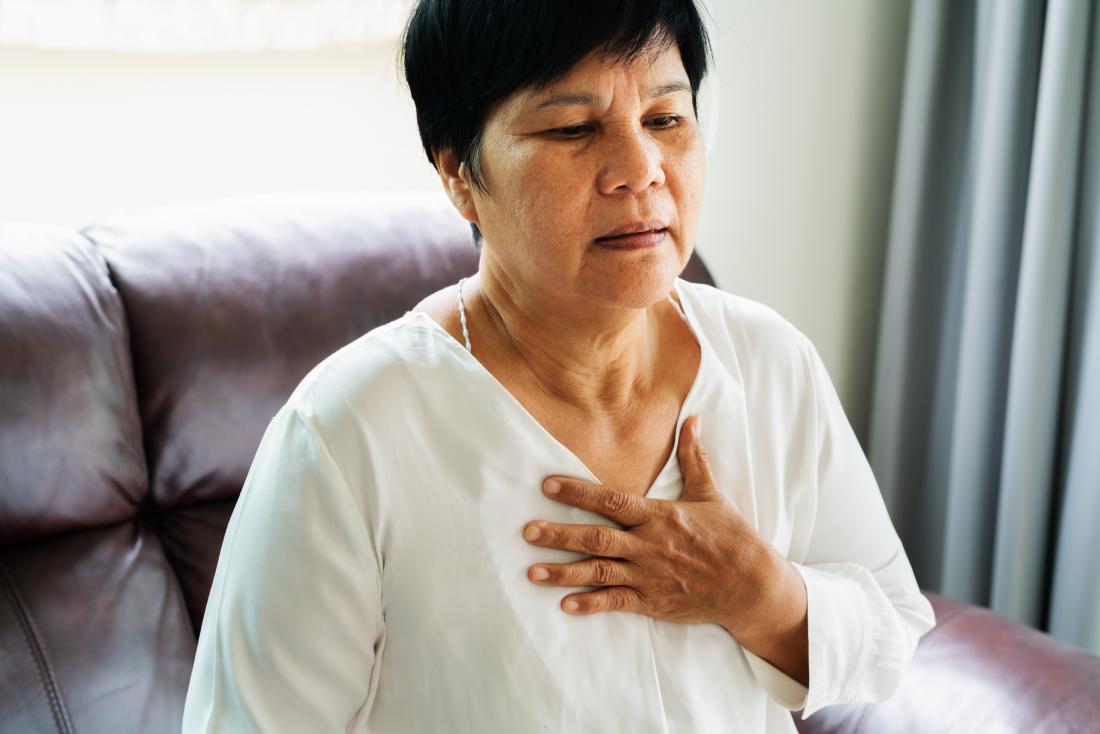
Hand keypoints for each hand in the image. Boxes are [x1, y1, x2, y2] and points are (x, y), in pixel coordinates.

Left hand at [522, 415, 787, 639]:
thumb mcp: (712, 494)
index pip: (612, 500)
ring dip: (564, 572)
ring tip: (532, 572)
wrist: (752, 586)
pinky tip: (566, 604)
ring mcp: (650, 576)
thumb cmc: (731, 537)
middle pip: (597, 538)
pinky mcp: (654, 602)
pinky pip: (617, 603)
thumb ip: (694, 458)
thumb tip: (693, 419)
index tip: (547, 485)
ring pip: (599, 573)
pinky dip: (591, 604)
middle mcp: (650, 546)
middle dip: (559, 534)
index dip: (577, 492)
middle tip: (527, 531)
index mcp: (660, 516)